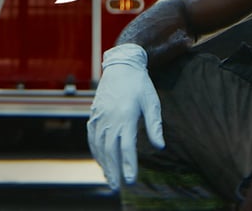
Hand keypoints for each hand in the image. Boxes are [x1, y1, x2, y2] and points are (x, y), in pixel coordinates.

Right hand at [86, 43, 164, 189]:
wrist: (121, 65)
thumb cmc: (140, 84)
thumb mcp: (152, 102)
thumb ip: (154, 125)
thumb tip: (159, 146)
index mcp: (126, 116)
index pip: (126, 147)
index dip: (128, 165)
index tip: (131, 180)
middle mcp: (110, 118)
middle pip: (110, 150)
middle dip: (114, 170)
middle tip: (118, 187)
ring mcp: (99, 116)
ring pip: (99, 146)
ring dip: (103, 164)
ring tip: (109, 179)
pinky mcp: (94, 114)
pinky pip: (92, 137)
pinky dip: (95, 151)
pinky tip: (100, 160)